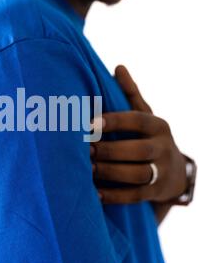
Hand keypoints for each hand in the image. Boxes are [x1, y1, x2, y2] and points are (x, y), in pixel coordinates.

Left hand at [90, 65, 186, 204]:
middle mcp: (164, 147)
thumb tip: (118, 66)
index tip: (90, 124)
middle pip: (138, 150)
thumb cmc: (150, 138)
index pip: (137, 120)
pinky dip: (113, 195)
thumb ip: (131, 94)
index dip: (114, 121)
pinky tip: (94, 193)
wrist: (176, 173)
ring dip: (110, 172)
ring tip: (87, 170)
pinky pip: (134, 196)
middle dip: (110, 150)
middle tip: (85, 150)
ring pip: (137, 174)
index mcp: (158, 125)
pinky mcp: (155, 192)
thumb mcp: (146, 115)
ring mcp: (162, 172)